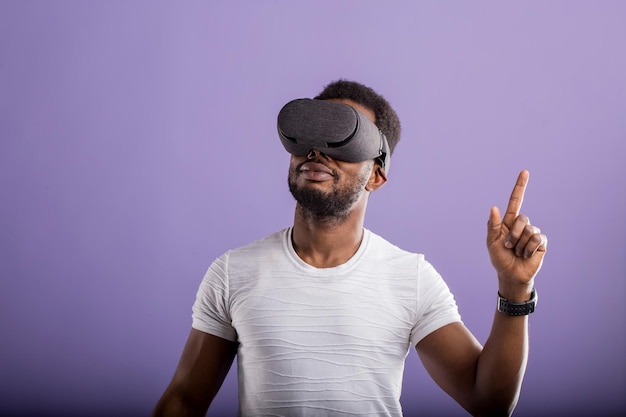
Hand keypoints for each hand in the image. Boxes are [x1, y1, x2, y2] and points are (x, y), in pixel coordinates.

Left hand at [486, 170, 547, 298]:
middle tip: (508, 247)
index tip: (525, 172)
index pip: (516, 200)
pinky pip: (537, 238)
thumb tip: (494, 207)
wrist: (511, 274)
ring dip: (520, 244)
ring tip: (517, 252)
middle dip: (513, 235)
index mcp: (508, 222)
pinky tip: (526, 254)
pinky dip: (529, 248)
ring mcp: (533, 233)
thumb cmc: (499, 259)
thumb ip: (492, 226)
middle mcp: (522, 225)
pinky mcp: (541, 242)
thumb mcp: (491, 243)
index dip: (520, 186)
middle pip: (522, 218)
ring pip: (529, 230)